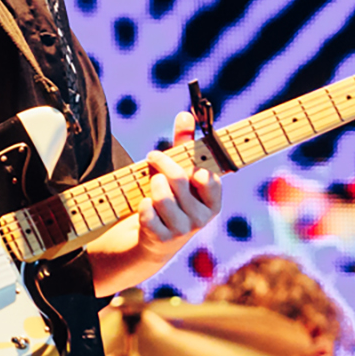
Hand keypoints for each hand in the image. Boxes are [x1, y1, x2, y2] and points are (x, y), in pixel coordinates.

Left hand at [137, 112, 222, 258]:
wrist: (152, 241)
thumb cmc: (170, 200)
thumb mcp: (179, 173)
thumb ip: (184, 144)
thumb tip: (186, 114)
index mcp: (212, 201)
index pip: (209, 177)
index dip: (191, 163)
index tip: (174, 154)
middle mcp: (201, 218)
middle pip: (178, 178)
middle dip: (162, 162)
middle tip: (152, 156)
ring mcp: (182, 230)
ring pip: (162, 194)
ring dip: (152, 183)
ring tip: (151, 183)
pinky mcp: (160, 239)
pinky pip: (147, 211)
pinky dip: (142, 204)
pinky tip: (144, 204)